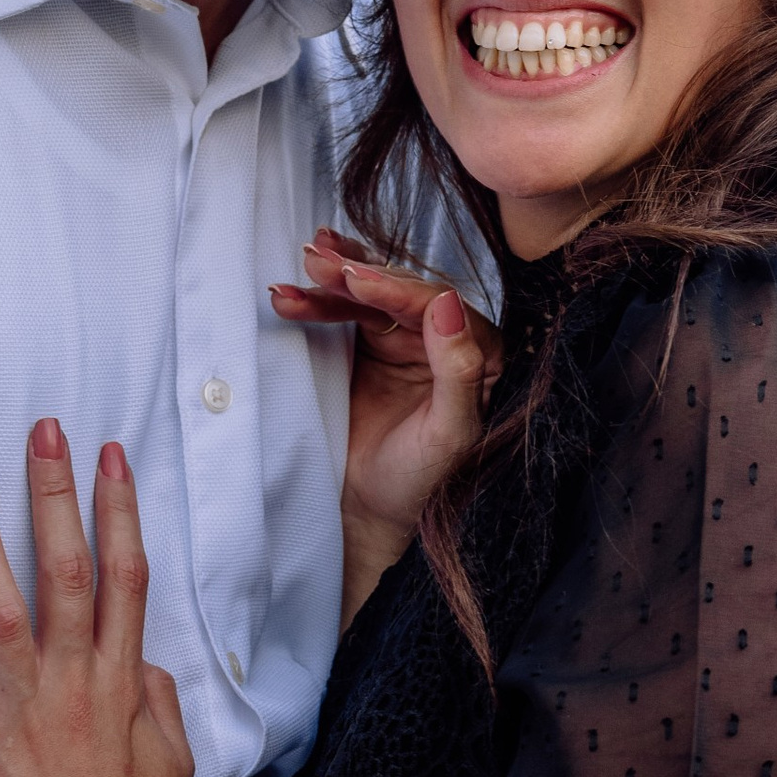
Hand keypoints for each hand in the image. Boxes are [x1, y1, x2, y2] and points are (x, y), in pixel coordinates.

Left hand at [0, 425, 192, 776]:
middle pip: (67, 569)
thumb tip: (145, 659)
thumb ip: (158, 701)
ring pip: (1, 608)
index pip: (125, 576)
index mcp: (122, 683)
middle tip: (42, 431)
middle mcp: (73, 684)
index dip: (117, 510)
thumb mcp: (172, 763)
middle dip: (56, 494)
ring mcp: (19, 713)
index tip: (110, 456)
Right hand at [271, 230, 495, 597]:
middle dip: (356, 274)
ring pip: (368, 295)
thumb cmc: (420, 483)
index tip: (354, 280)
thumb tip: (449, 303)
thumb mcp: (448, 434)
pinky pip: (344, 310)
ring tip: (297, 272)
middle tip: (316, 262)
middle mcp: (444, 338)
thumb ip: (457, 370)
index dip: (394, 288)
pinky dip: (320, 295)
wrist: (370, 514)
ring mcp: (403, 340)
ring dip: (331, 280)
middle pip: (399, 292)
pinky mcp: (368, 347)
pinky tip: (297, 281)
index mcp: (479, 354)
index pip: (437, 306)